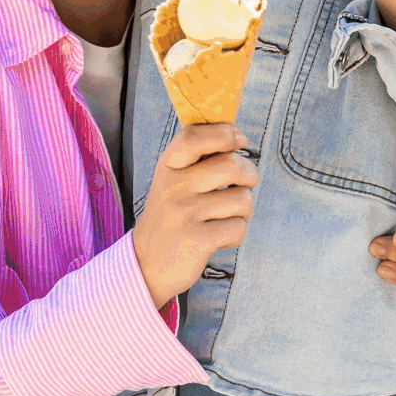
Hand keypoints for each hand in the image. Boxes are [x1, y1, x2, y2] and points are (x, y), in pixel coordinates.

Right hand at [133, 124, 257, 309]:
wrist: (146, 262)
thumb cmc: (170, 215)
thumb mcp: (173, 180)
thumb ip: (197, 157)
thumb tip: (235, 133)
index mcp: (168, 166)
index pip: (193, 136)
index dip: (224, 133)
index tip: (238, 140)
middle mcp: (173, 186)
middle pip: (232, 165)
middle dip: (249, 175)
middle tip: (242, 184)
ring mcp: (185, 213)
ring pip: (242, 199)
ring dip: (244, 210)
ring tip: (225, 216)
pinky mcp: (197, 240)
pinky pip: (238, 228)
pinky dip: (235, 234)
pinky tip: (218, 237)